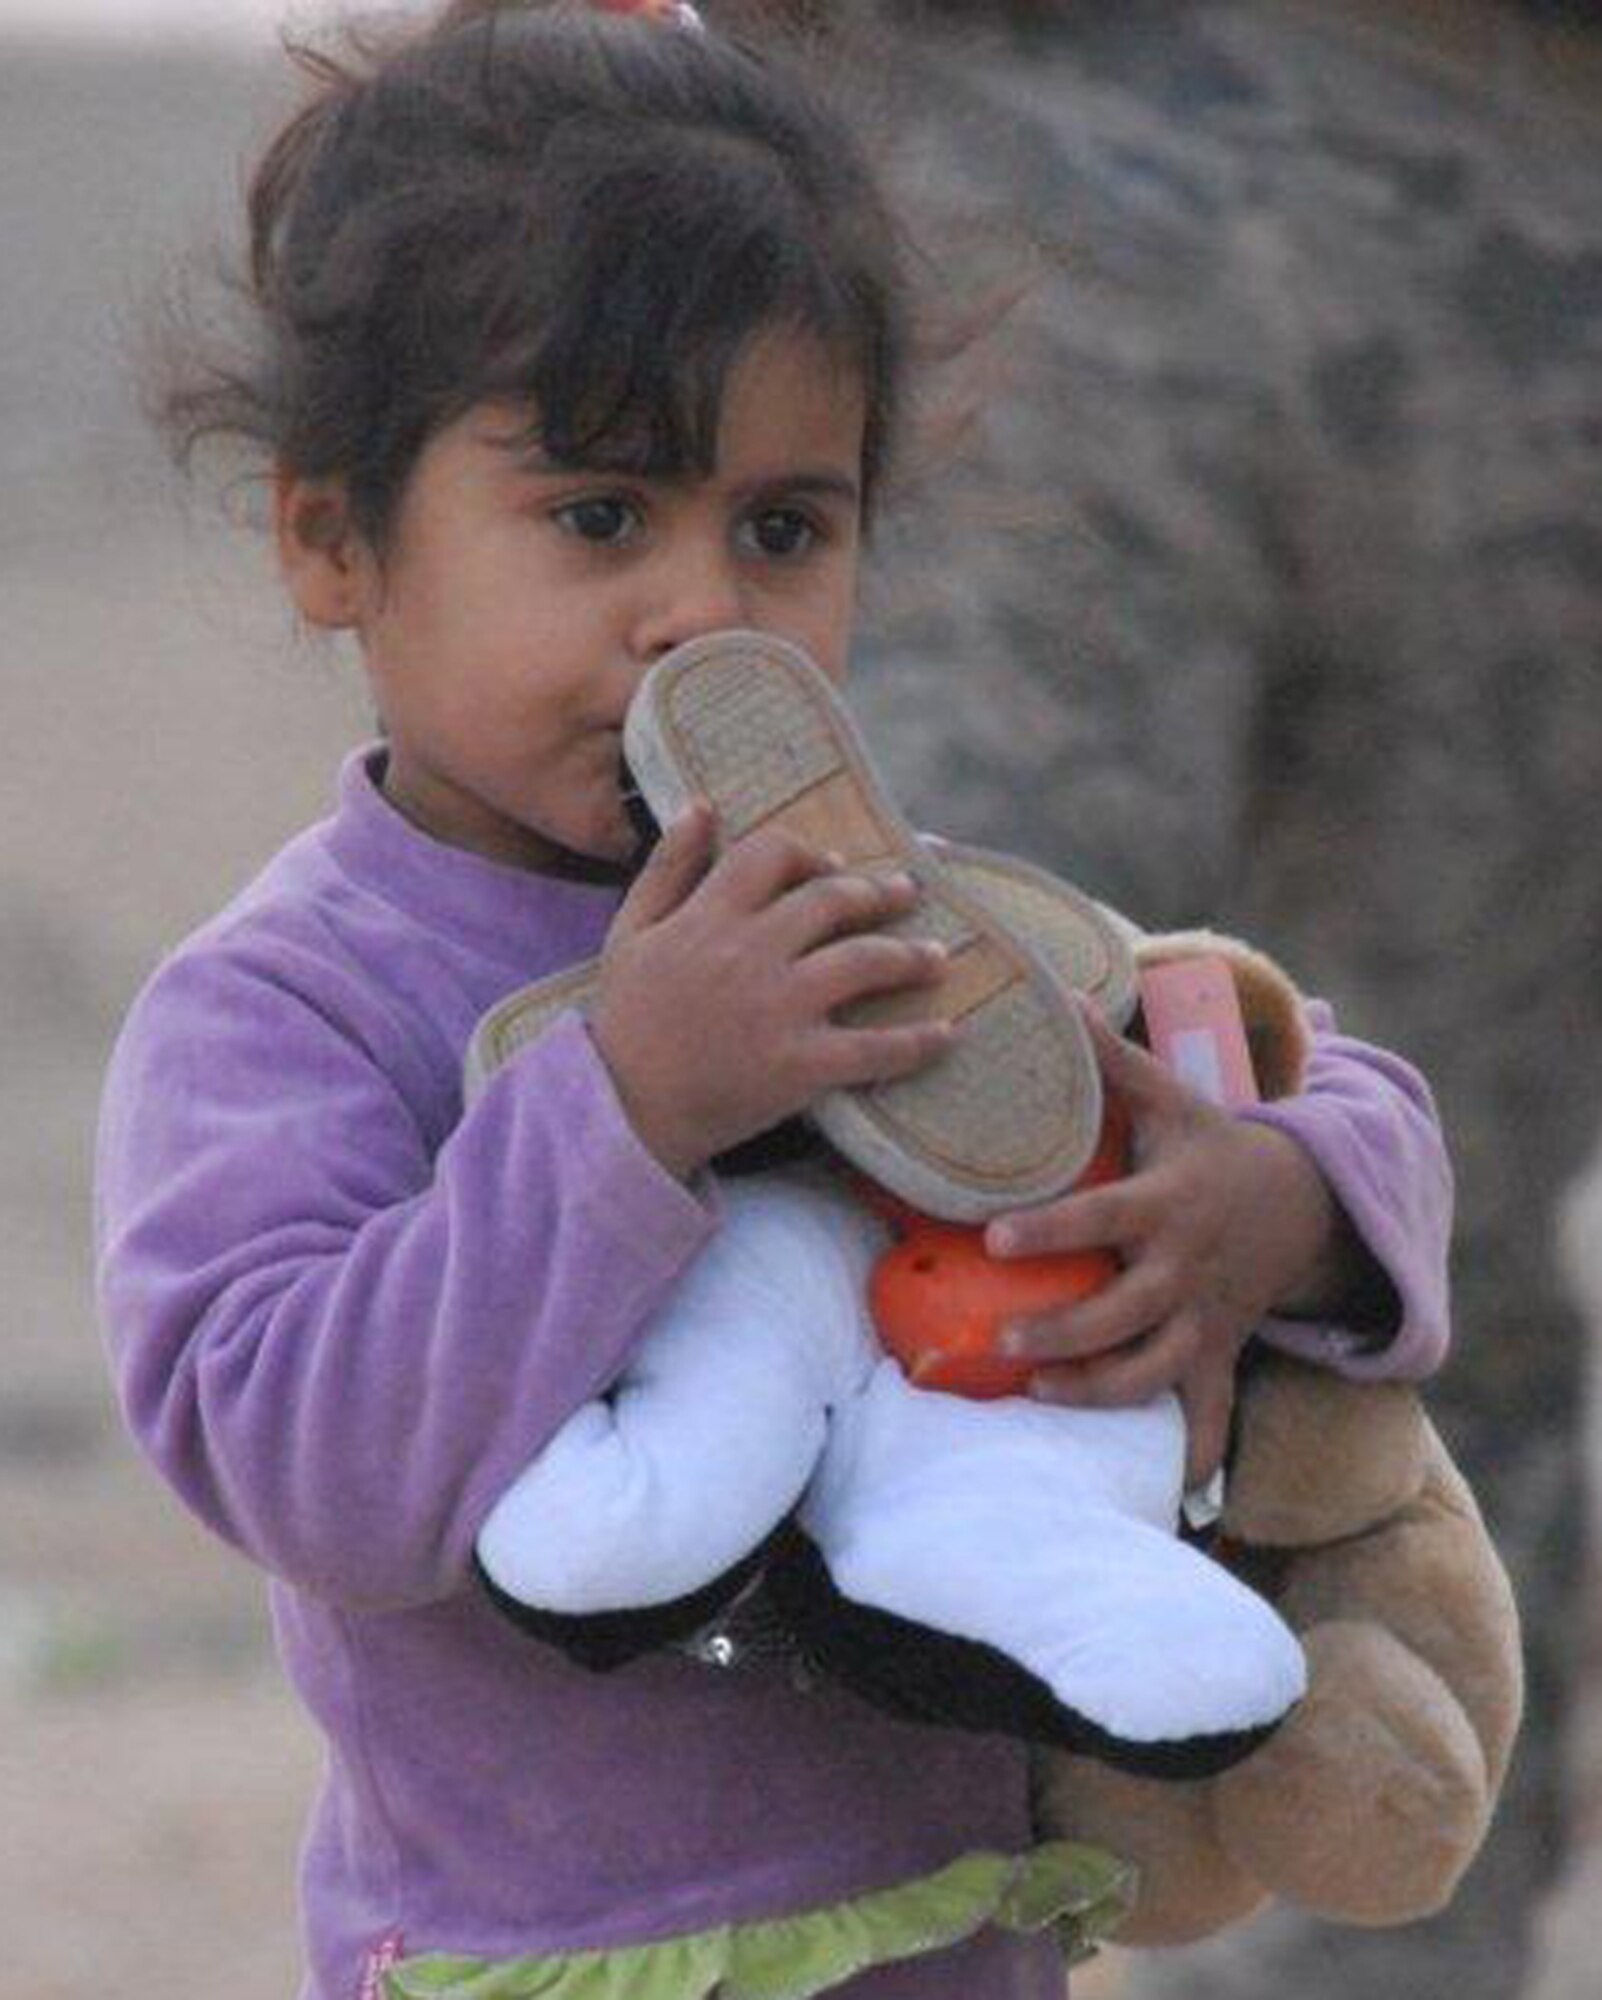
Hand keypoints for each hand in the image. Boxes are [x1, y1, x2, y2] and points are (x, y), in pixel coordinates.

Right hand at [590, 803, 954, 1181]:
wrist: (623, 1112)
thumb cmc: (628, 1021)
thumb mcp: (630, 932)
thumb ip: (667, 867)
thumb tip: (701, 807)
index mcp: (707, 917)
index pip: (773, 852)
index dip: (812, 853)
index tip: (834, 868)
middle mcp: (750, 953)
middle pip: (833, 900)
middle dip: (879, 894)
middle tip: (905, 896)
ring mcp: (779, 1010)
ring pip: (866, 962)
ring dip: (911, 956)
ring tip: (937, 958)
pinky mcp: (800, 1067)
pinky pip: (874, 1048)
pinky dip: (917, 1042)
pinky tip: (946, 1035)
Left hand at [983, 1001, 1340, 1484]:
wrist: (1303, 1201)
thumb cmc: (1213, 1147)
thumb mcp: (1173, 1099)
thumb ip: (1111, 1061)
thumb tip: (1056, 997)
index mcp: (1168, 1203)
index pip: (1103, 1217)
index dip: (1053, 1227)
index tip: (996, 1235)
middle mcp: (1187, 1267)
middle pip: (1128, 1312)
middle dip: (1068, 1332)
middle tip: (1006, 1340)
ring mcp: (1208, 1317)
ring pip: (1158, 1369)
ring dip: (1103, 1391)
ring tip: (1041, 1396)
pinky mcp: (1219, 1350)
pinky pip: (1213, 1411)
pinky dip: (1199, 1453)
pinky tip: (1174, 1496)